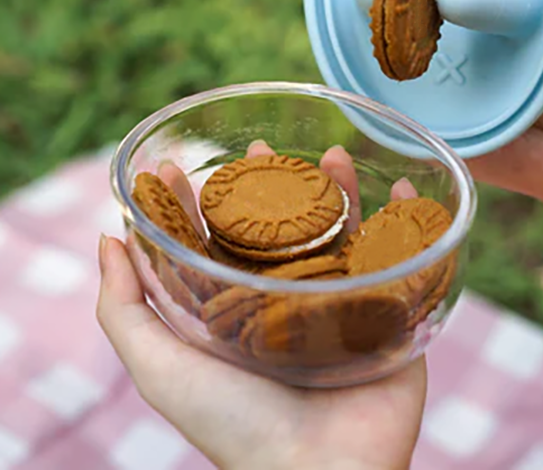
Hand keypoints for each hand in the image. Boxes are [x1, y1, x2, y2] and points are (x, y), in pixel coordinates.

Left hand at [97, 142, 425, 469]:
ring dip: (339, 191)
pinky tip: (402, 193)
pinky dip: (406, 222)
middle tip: (260, 147)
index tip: (180, 167)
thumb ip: (124, 309)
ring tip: (331, 152)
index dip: (195, 205)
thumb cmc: (236, 424)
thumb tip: (107, 236)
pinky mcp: (389, 315)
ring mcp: (341, 307)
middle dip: (270, 185)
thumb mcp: (161, 368)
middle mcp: (289, 306)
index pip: (213, 244)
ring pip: (341, 233)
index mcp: (239, 314)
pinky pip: (401, 257)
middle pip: (280, 230)